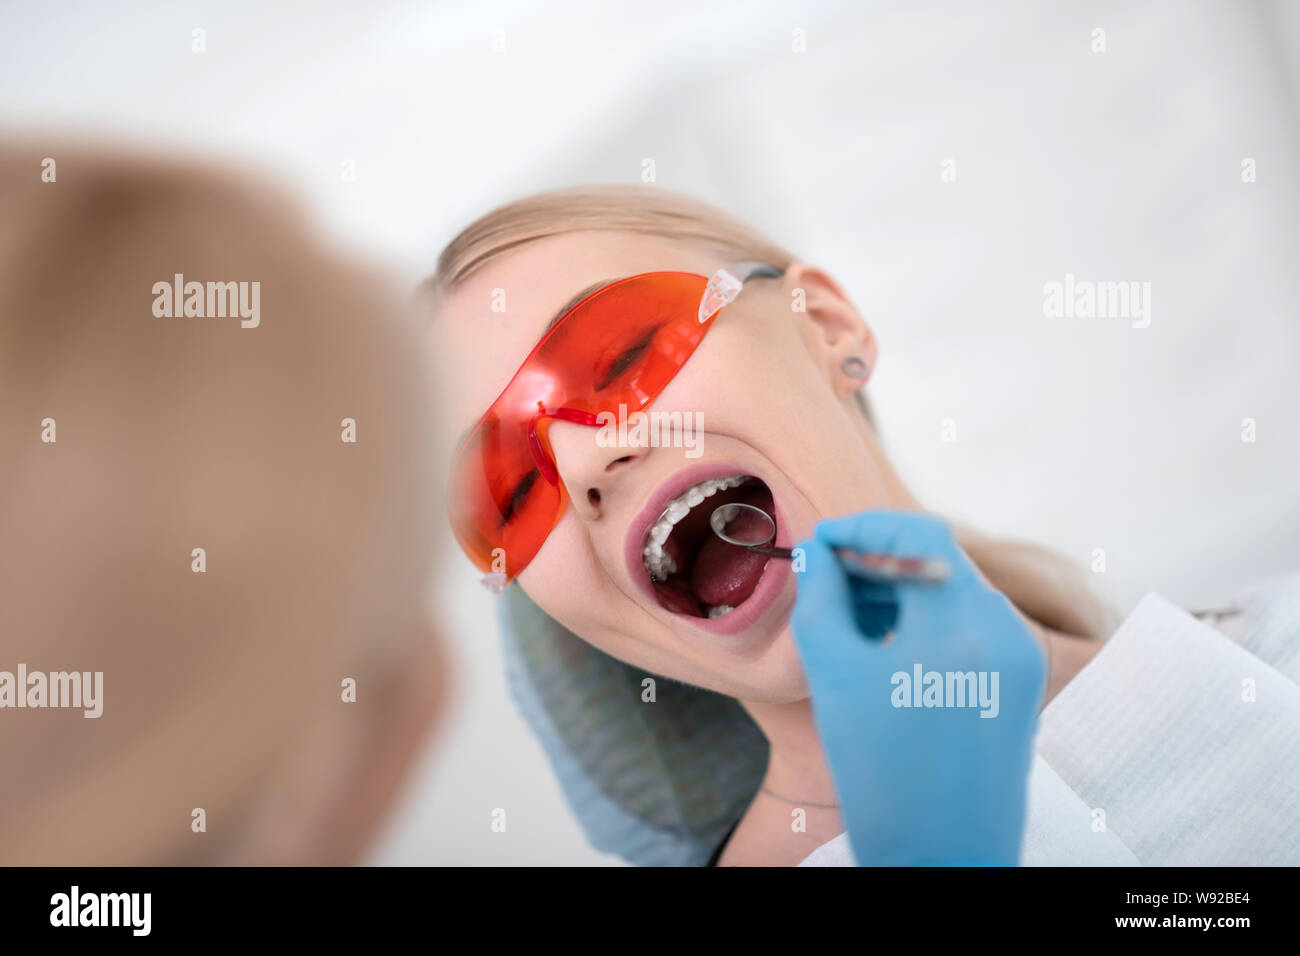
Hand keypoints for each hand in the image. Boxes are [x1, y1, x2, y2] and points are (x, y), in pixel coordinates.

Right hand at [792, 510, 1045, 865]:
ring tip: (849, 620)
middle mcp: (1005, 633)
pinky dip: (927, 623)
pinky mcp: (1021, 682)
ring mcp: (1021, 659)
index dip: (863, 527)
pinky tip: (886, 649)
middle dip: (877, 560)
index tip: (820, 544)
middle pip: (937, 560)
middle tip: (825, 581)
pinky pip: (972, 626)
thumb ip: (820, 600)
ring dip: (901, 591)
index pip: (918, 532)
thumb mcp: (834, 678)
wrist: (942, 860)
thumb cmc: (881, 777)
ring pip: (954, 591)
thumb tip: (816, 552)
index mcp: (963, 628)